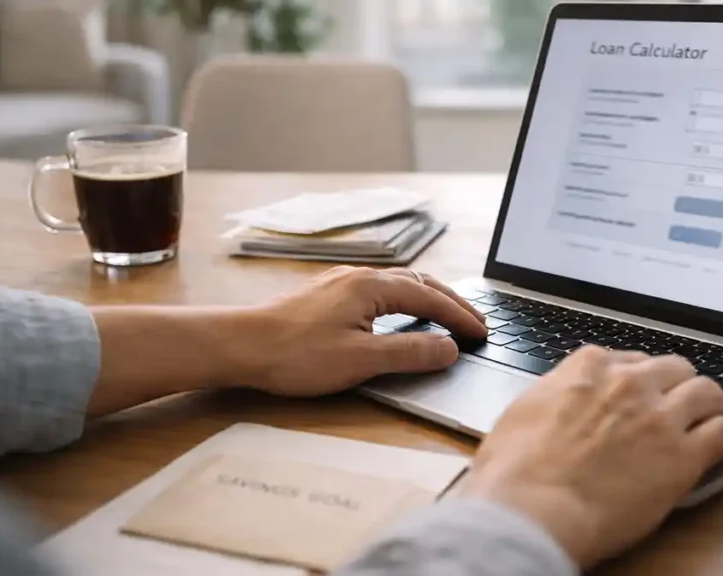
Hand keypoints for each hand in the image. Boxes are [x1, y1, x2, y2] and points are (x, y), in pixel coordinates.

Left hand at [245, 266, 486, 395]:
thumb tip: (449, 349)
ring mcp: (342, 283)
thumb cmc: (295, 354)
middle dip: (450, 302)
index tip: (482, 333)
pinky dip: (403, 301)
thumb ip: (410, 353)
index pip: (431, 299)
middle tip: (474, 322)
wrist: (240, 345)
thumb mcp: (361, 360)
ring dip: (428, 299)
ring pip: (399, 284)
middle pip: (419, 284)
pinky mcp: (328, 295)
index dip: (460, 317)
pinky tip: (399, 315)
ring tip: (446, 316)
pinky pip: (379, 290)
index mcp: (373, 286)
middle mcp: (360, 276)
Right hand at [457, 346, 722, 567]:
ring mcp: (660, 416)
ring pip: (708, 391)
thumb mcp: (523, 411)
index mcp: (588, 367)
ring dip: (705, 408)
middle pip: (673, 368)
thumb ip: (555, 395)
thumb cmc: (513, 470)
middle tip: (669, 411)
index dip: (634, 380)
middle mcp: (629, 382)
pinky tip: (714, 452)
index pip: (628, 358)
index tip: (633, 396)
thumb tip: (561, 400)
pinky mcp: (683, 456)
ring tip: (701, 426)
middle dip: (674, 387)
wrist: (530, 508)